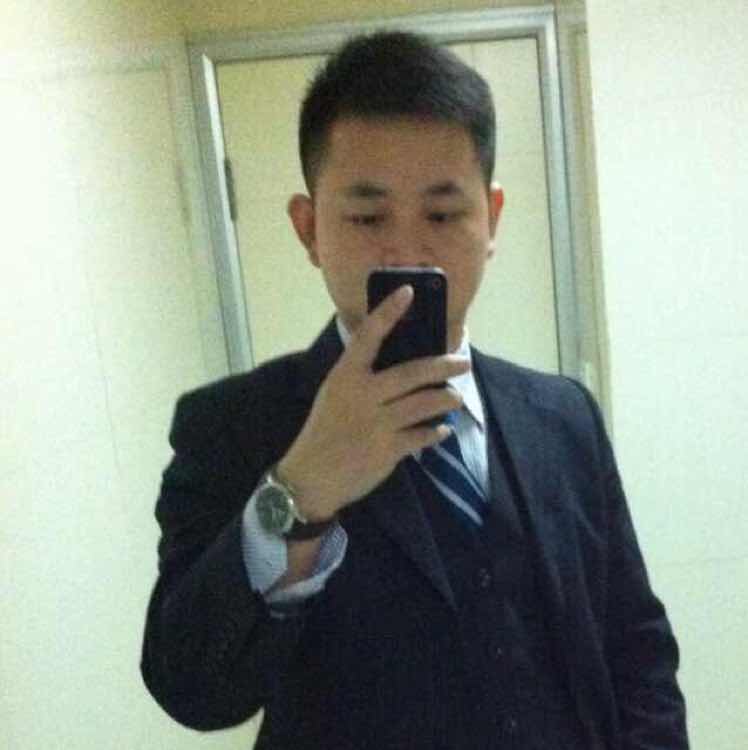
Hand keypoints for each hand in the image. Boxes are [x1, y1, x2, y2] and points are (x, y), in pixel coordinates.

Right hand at [277, 285, 469, 521]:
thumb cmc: (324, 430)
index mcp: (345, 376)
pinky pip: (422, 436)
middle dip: (442, 365)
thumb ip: (362, 378)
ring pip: (424, 404)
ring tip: (455, 397)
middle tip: (463, 360)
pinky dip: (435, 432)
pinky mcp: (387, 450)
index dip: (388, 312)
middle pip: (412, 373)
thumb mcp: (334, 395)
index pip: (368, 336)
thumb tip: (402, 366)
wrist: (310, 476)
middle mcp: (362, 395)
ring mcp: (376, 423)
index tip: (408, 291)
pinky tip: (442, 430)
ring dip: (445, 399)